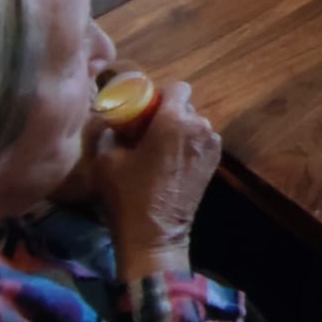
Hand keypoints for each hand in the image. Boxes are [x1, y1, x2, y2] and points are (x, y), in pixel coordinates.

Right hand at [94, 81, 220, 278]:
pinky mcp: (215, 163)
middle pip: (185, 106)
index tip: (144, 111)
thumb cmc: (128, 194)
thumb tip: (111, 118)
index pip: (176, 87)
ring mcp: (212, 145)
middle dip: (168, 114)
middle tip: (147, 132)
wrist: (154, 234)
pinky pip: (201, 141)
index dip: (160, 96)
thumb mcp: (106, 158)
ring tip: (159, 151)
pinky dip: (189, 145)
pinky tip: (172, 163)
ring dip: (180, 130)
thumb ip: (110, 129)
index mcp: (174, 120)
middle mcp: (200, 127)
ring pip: (195, 124)